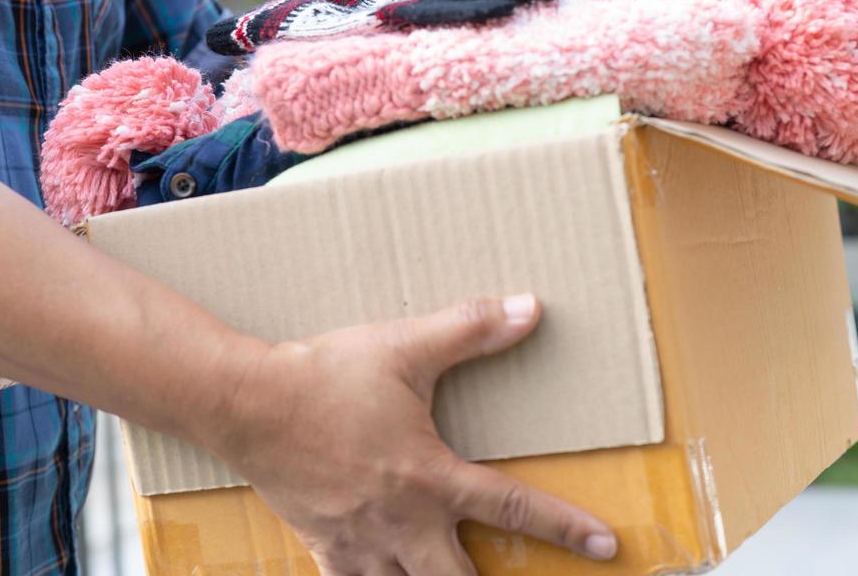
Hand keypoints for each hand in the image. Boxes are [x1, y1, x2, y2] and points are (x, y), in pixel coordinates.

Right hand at [206, 294, 617, 574]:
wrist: (248, 404)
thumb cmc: (327, 376)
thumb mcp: (406, 347)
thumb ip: (470, 330)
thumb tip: (530, 309)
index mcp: (430, 479)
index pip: (513, 508)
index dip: (567, 529)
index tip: (610, 547)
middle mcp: (403, 524)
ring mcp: (361, 544)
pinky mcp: (325, 548)